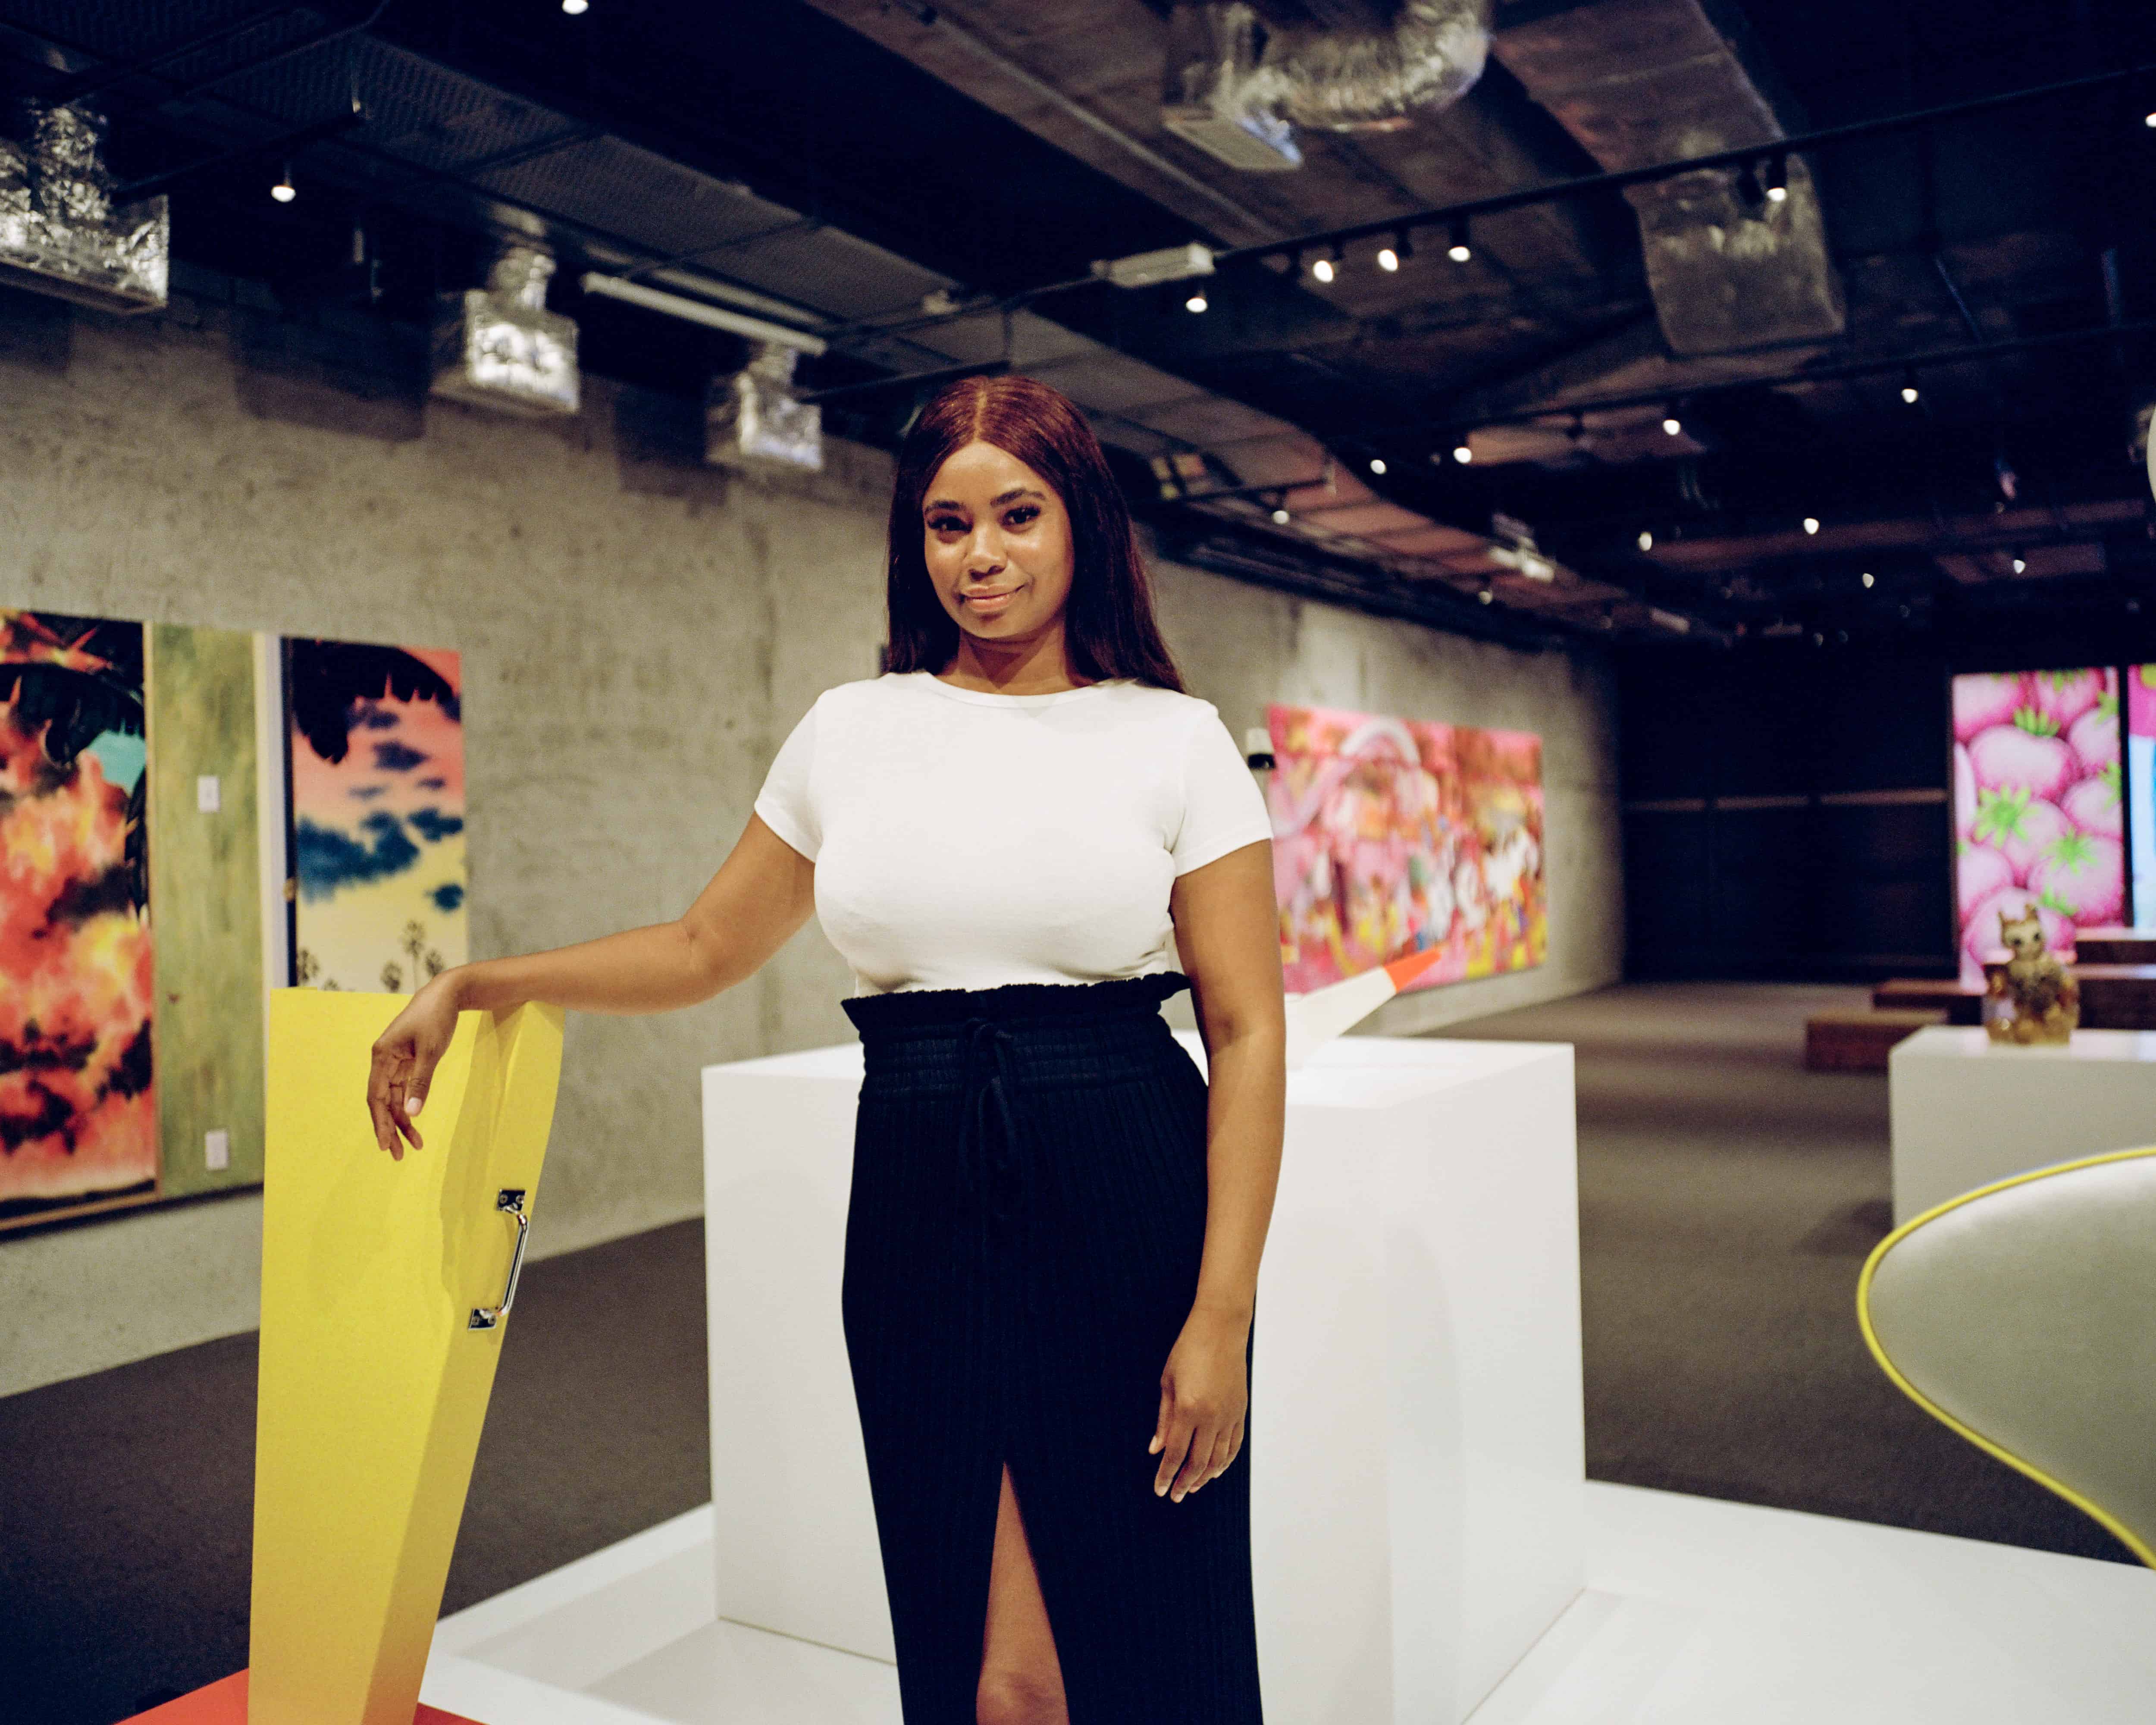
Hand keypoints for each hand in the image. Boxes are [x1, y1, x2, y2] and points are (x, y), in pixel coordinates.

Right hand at [366, 974, 463, 1159]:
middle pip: (382, 1101)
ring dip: (402, 1121)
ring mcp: (394, 1063)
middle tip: (398, 1155)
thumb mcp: (431, 1051)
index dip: (379, 1122)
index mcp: (382, 1056)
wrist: (446, 996)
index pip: (376, 1096)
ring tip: (414, 1146)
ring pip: (394, 1099)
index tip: (384, 1145)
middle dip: (389, 1128)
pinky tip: (415, 1125)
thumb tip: (413, 1113)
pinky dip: (410, 1106)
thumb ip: (421, 1082)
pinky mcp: (407, 1063)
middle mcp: (384, 1061)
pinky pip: (404, 1090)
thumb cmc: (436, 1019)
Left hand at [1148, 1306, 1249, 1502]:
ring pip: (1218, 1458)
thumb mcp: (1167, 1382)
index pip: (1175, 1454)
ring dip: (1204, 1477)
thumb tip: (1156, 1450)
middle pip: (1197, 1462)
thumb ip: (1163, 1419)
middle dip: (1184, 1482)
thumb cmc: (1188, 1350)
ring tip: (1192, 1487)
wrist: (1221, 1328)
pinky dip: (1225, 1462)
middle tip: (1175, 1495)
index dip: (1166, 1475)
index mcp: (1188, 1409)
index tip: (1160, 1489)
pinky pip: (1234, 1445)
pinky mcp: (1241, 1411)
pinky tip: (1215, 1471)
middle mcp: (1211, 1417)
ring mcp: (1229, 1415)